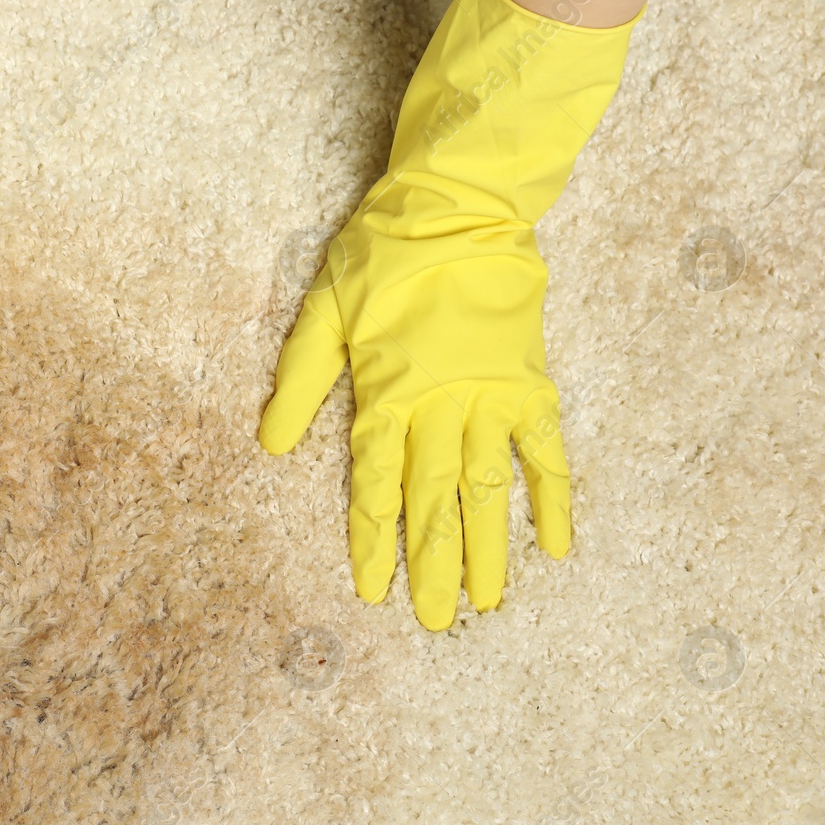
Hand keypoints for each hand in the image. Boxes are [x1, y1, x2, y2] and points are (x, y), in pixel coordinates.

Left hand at [258, 0, 640, 629]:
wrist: (459, 204)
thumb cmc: (382, 254)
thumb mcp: (323, 310)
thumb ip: (299, 380)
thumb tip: (269, 448)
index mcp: (387, 393)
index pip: (375, 484)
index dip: (374, 539)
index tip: (373, 590)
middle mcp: (441, 406)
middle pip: (433, 500)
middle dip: (431, 563)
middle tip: (432, 621)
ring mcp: (491, 396)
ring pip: (488, 487)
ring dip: (487, 546)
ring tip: (486, 603)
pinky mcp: (529, 380)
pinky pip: (546, 449)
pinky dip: (552, 496)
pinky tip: (555, 545)